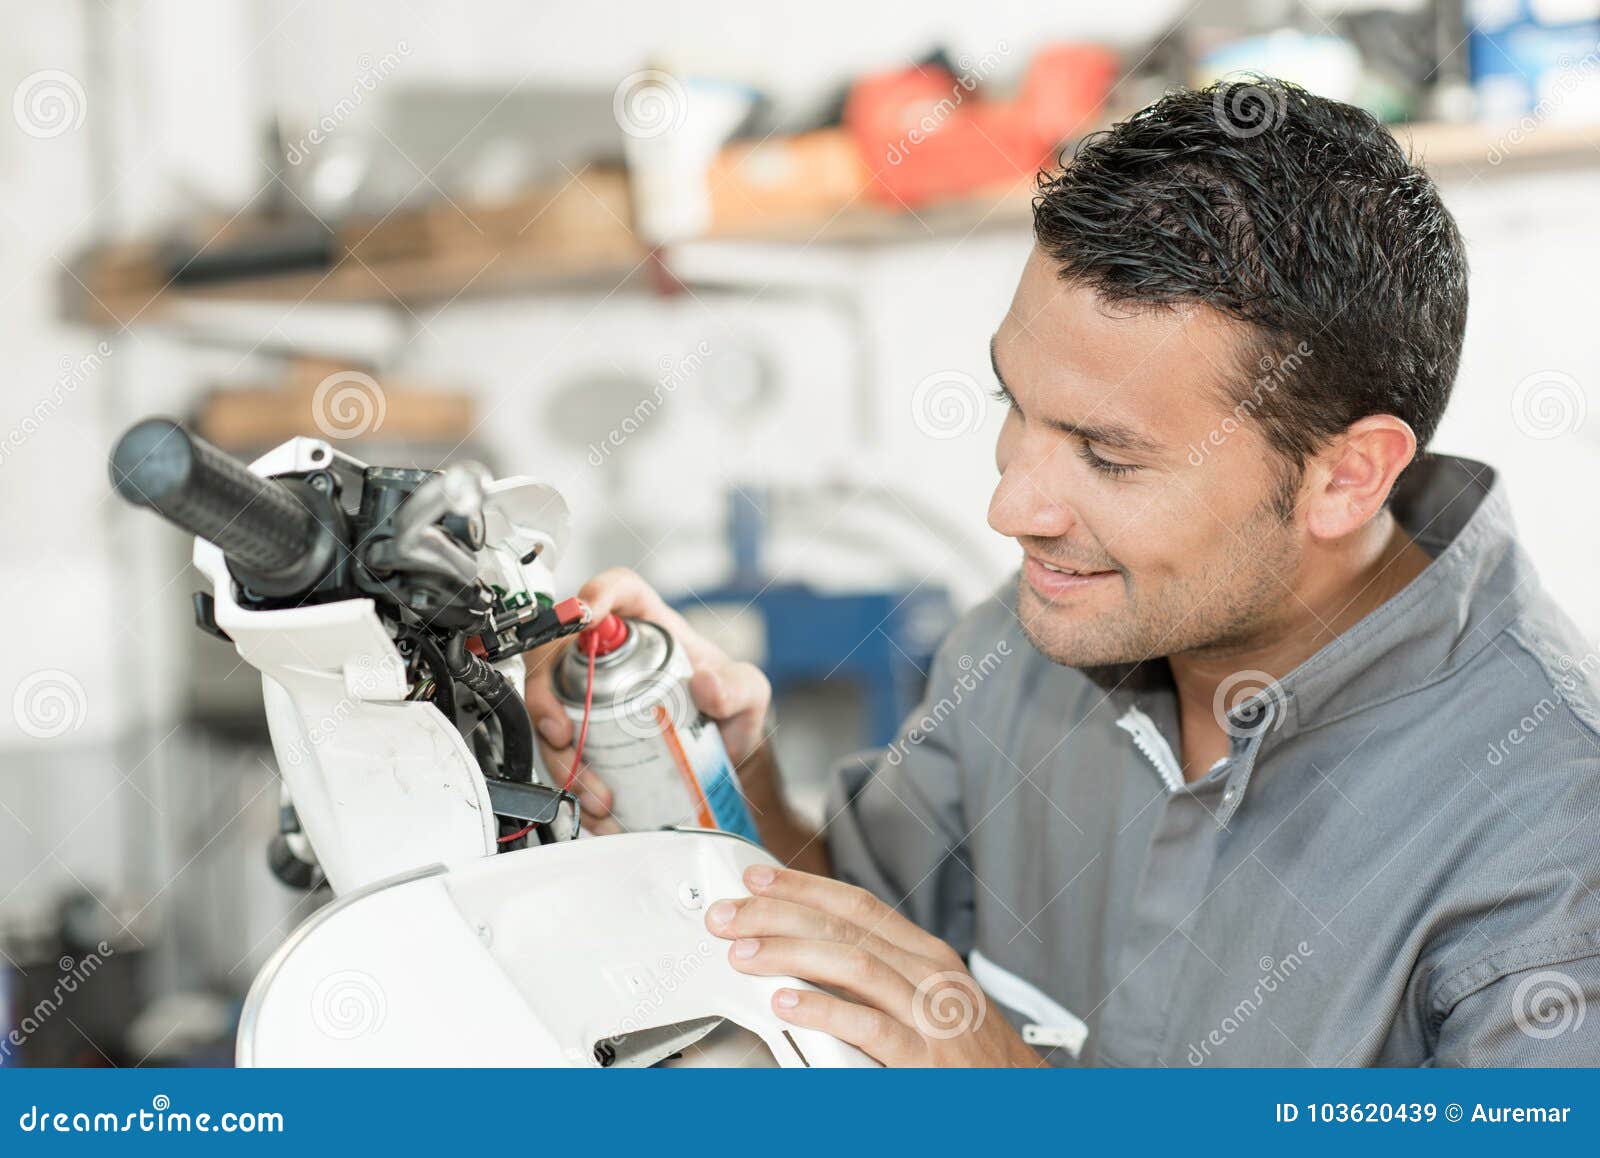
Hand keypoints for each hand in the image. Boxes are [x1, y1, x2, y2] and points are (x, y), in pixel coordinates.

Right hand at [522, 567, 771, 831]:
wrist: (724, 761)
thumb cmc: (728, 709)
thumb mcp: (748, 693)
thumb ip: (738, 686)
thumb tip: (707, 684)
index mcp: (651, 628)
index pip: (619, 591)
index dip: (595, 594)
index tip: (585, 616)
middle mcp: (613, 657)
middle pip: (557, 657)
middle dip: (547, 698)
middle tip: (563, 733)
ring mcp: (593, 698)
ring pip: (549, 714)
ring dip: (562, 756)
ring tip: (600, 794)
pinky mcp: (587, 738)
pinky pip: (562, 757)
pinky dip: (574, 787)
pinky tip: (602, 809)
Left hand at [705, 864, 1040, 1066]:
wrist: (1026, 1103)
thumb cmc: (972, 1060)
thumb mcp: (928, 1002)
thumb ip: (876, 977)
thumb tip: (809, 954)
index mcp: (927, 955)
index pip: (858, 904)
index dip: (804, 886)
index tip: (757, 878)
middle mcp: (930, 974)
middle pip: (846, 925)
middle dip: (779, 914)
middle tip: (729, 915)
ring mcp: (932, 1013)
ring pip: (854, 963)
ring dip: (790, 953)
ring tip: (744, 953)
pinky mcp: (927, 1059)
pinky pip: (868, 1026)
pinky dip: (822, 1009)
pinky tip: (786, 1003)